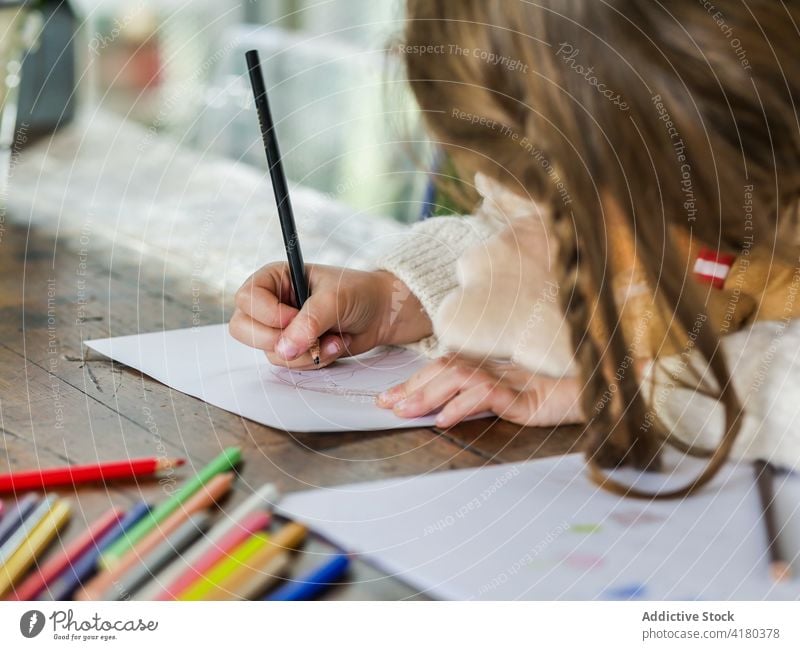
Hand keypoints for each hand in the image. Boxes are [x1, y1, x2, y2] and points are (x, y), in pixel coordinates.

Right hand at [229, 263, 430, 368]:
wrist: (382, 313)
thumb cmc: (358, 293)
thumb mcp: (335, 299)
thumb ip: (309, 321)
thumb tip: (284, 348)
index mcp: (275, 278)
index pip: (247, 299)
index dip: (268, 314)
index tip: (294, 317)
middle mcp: (272, 303)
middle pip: (243, 329)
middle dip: (277, 339)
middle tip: (308, 338)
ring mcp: (281, 328)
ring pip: (270, 351)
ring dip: (305, 352)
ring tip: (334, 338)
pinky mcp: (295, 348)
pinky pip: (290, 364)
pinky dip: (315, 360)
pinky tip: (335, 346)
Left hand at [376, 357, 583, 427]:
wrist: (593, 397)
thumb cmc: (552, 401)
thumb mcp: (508, 404)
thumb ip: (478, 403)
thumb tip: (441, 413)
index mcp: (488, 370)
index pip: (443, 369)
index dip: (414, 381)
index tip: (387, 397)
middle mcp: (494, 370)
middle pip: (444, 369)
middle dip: (411, 386)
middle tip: (385, 404)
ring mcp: (508, 380)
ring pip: (458, 377)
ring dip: (428, 394)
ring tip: (406, 410)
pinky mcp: (523, 396)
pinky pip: (486, 395)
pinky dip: (462, 405)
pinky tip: (445, 417)